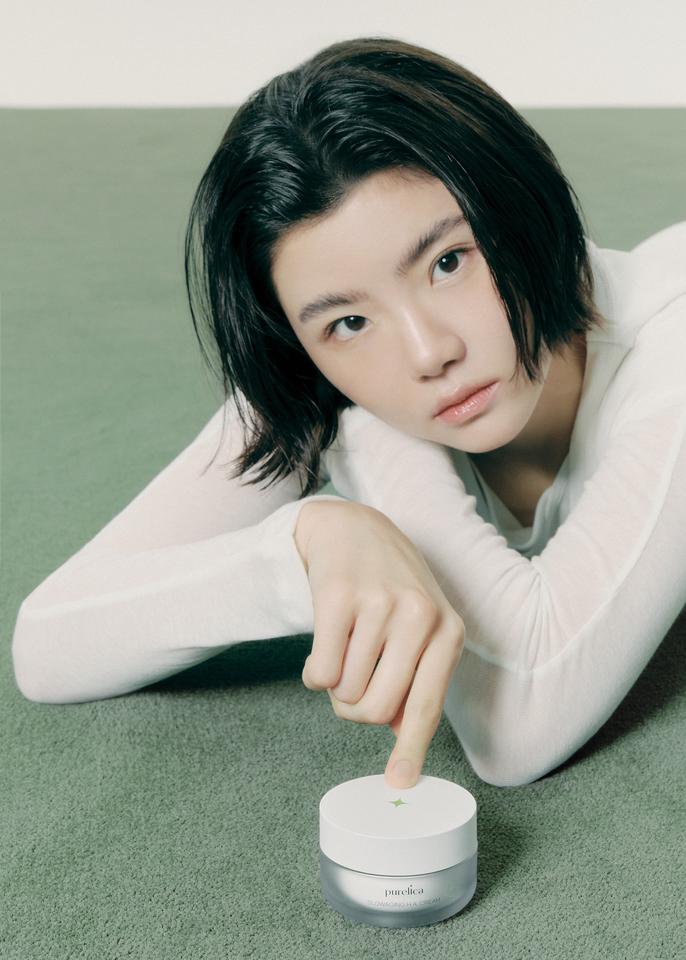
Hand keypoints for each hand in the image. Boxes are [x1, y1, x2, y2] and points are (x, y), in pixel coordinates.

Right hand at [294, 499, 464, 789]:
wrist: (352, 527)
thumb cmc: (391, 588)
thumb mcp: (422, 628)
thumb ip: (420, 679)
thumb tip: (403, 734)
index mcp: (448, 630)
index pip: (426, 705)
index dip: (411, 750)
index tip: (399, 782)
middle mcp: (420, 615)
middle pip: (376, 709)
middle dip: (355, 711)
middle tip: (350, 689)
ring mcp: (379, 604)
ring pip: (344, 693)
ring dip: (334, 686)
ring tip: (343, 652)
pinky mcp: (338, 597)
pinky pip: (319, 674)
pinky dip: (313, 674)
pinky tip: (323, 646)